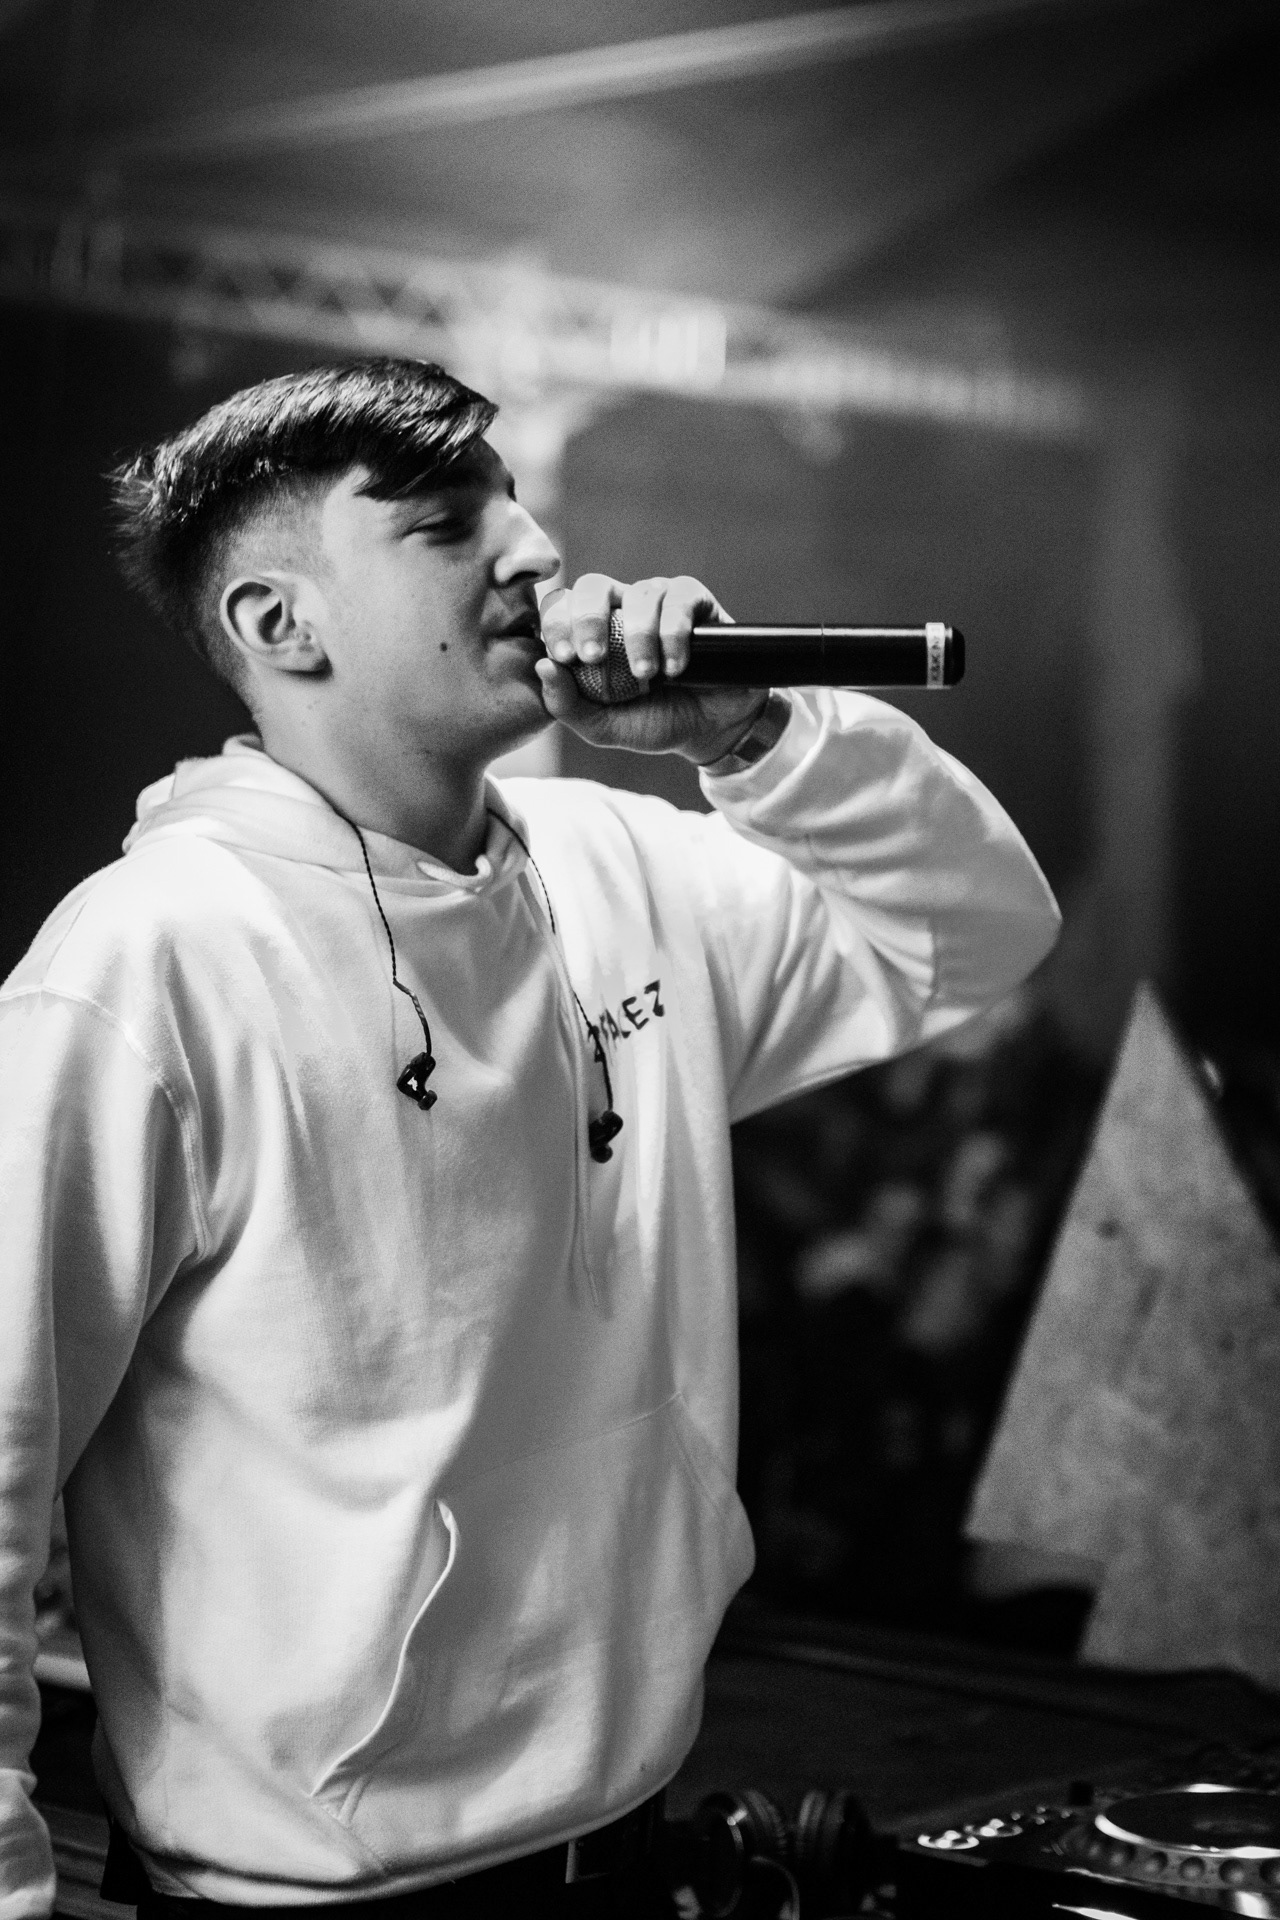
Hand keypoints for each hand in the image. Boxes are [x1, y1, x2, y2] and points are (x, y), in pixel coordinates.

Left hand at [535, 573, 767, 763]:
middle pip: (593, 586)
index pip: (562, 606)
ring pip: (640, 594)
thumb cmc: (652, 720)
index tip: (564, 656)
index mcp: (593, 631)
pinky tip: (675, 666)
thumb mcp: (603, 726)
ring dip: (638, 636)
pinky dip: (674, 633)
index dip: (556, 623)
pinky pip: (680, 600)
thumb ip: (567, 705)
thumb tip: (541, 666)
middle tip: (593, 657)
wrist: (708, 730)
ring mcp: (659, 602)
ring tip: (646, 675)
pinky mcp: (695, 603)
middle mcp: (622, 609)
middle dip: (588, 618)